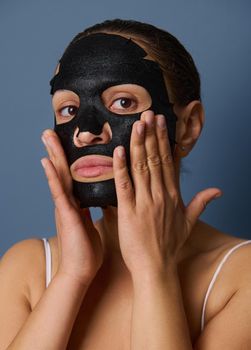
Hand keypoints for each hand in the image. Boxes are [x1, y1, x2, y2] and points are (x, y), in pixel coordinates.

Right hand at [41, 129, 103, 284]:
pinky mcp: (66, 215)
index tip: (68, 140)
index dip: (70, 157)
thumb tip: (98, 196)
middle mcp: (68, 201)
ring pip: (59, 176)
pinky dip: (52, 177)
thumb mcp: (90, 221)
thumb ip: (90, 206)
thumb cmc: (87, 248)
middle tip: (50, 130)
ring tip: (47, 137)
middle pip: (64, 170)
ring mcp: (65, 207)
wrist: (81, 270)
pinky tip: (46, 163)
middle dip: (57, 150)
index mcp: (76, 202)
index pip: (74, 174)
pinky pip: (59, 193)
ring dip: (53, 156)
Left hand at [113, 110, 221, 275]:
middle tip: (149, 113)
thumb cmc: (170, 245)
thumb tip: (218, 190)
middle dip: (152, 135)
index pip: (168, 162)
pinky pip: (124, 185)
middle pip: (155, 159)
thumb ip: (202, 203)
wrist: (156, 267)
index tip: (162, 123)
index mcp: (173, 195)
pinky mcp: (129, 211)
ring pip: (141, 167)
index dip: (164, 141)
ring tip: (137, 123)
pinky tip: (118, 150)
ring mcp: (145, 202)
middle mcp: (160, 195)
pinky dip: (121, 167)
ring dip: (138, 144)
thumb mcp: (189, 222)